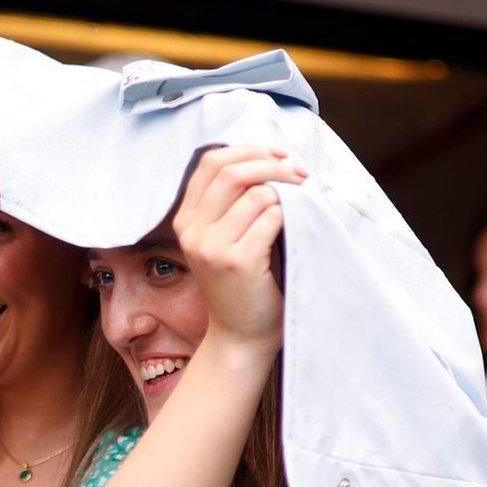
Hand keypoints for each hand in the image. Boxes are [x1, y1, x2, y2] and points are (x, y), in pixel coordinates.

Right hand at [171, 146, 307, 354]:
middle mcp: (192, 230)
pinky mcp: (237, 261)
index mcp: (186, 219)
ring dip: (284, 194)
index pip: (210, 162)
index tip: (278, 155)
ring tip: (299, 208)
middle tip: (300, 173)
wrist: (241, 336)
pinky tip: (292, 230)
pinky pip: (270, 218)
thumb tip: (271, 158)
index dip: (247, 150)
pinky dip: (287, 217)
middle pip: (231, 171)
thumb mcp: (226, 238)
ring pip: (255, 193)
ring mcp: (211, 246)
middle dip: (271, 164)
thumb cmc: (244, 285)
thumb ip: (234, 202)